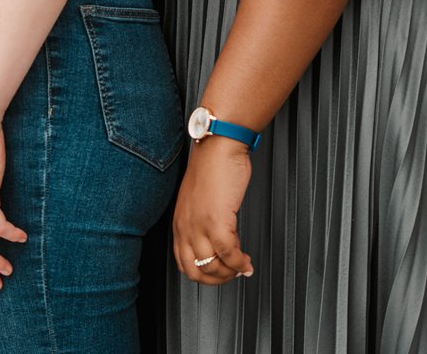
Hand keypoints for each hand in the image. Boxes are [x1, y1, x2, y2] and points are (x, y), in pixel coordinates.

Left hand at [173, 137, 254, 285]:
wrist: (219, 146)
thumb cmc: (212, 166)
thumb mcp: (197, 199)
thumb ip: (200, 219)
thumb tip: (215, 238)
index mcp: (179, 222)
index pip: (183, 262)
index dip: (203, 274)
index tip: (217, 273)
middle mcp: (186, 226)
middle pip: (195, 270)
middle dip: (216, 280)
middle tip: (231, 276)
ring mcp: (200, 225)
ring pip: (212, 266)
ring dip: (230, 273)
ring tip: (242, 269)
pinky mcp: (218, 220)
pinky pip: (228, 253)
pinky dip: (239, 263)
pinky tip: (246, 262)